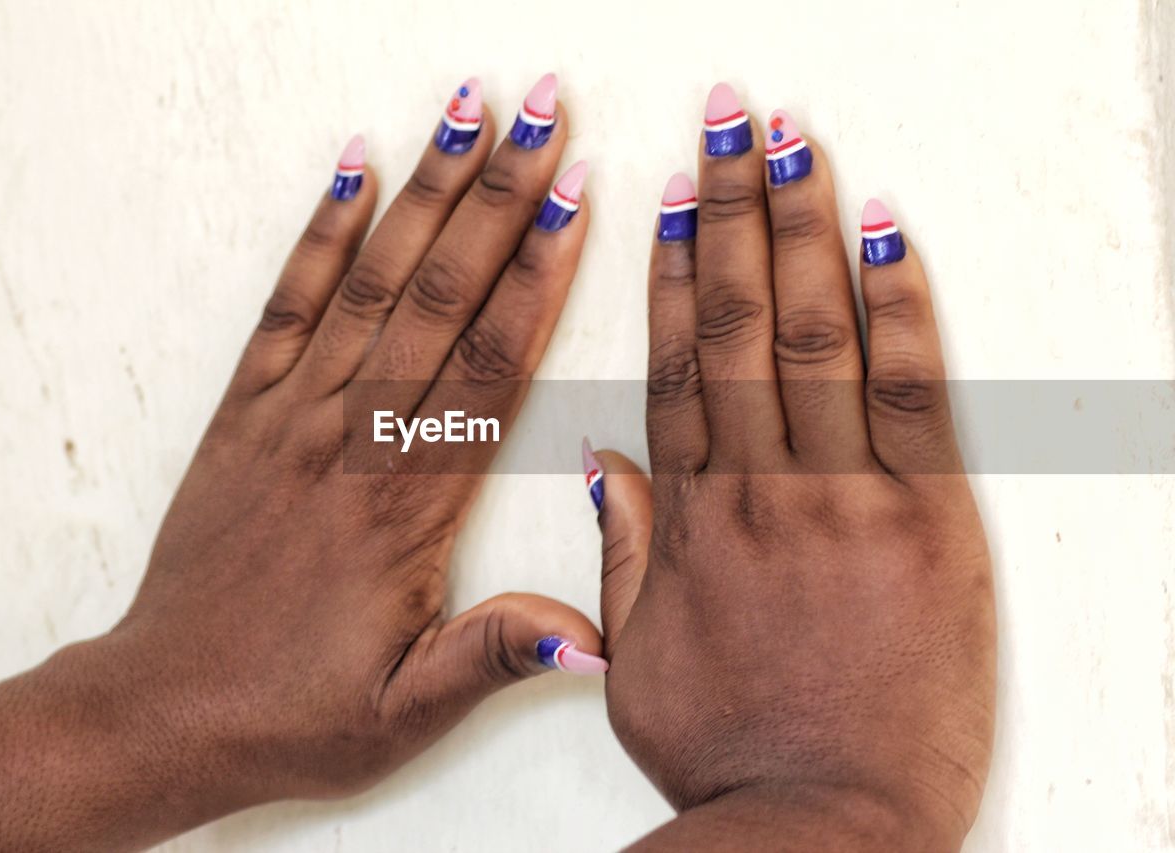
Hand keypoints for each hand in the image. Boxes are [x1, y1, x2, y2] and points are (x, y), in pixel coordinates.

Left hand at [0, 74, 604, 849]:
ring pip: (369, 284)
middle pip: (438, 298)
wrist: (168, 706)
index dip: (536, 275)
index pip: (486, 366)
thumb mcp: (406, 711)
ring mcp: (291, 418)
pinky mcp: (244, 413)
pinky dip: (318, 234)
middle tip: (540, 113)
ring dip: (423, 193)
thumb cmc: (295, 710)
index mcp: (402, 507)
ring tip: (466, 111)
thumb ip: (493, 656)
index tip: (576, 197)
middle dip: (496, 197)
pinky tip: (353, 172)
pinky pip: (284, 308)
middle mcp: (349, 442)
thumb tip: (591, 633)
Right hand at [589, 88, 995, 849]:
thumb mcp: (639, 662)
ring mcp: (846, 500)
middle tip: (726, 121)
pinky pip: (913, 395)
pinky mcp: (927, 523)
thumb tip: (608, 462)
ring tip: (791, 144)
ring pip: (814, 337)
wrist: (826, 828)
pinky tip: (885, 235)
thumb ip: (625, 553)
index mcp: (691, 523)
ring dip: (802, 229)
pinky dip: (898, 308)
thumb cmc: (731, 753)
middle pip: (739, 324)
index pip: (675, 366)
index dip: (670, 272)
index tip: (665, 197)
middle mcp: (761, 492)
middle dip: (732, 208)